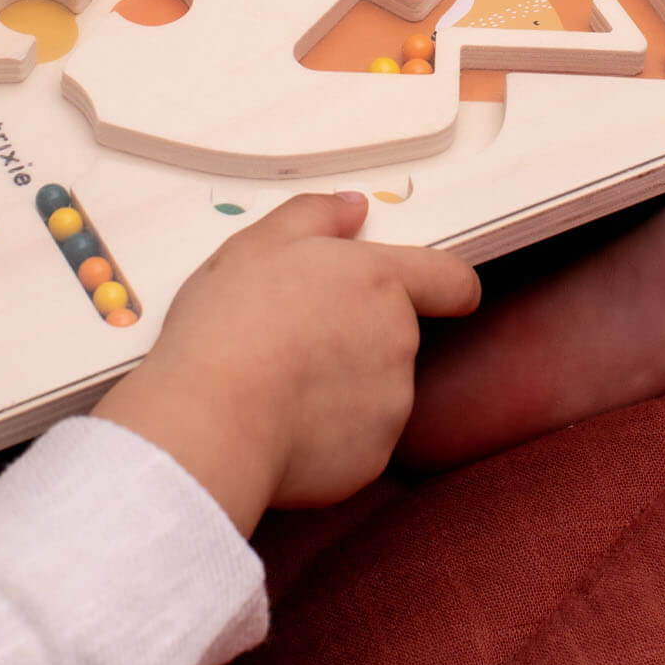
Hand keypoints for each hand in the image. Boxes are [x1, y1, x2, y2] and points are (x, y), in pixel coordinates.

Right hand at [93, 193, 480, 536]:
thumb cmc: (230, 326)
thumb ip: (315, 215)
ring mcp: (391, 403)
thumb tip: (354, 207)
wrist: (212, 421)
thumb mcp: (259, 244)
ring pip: (375, 389)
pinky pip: (356, 438)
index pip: (452, 280)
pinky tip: (280, 424)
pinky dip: (328, 433)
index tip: (439, 293)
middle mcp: (399, 341)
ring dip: (340, 385)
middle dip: (356, 335)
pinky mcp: (373, 457)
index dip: (448, 286)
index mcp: (379, 281)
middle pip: (396, 334)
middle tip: (293, 337)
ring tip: (277, 384)